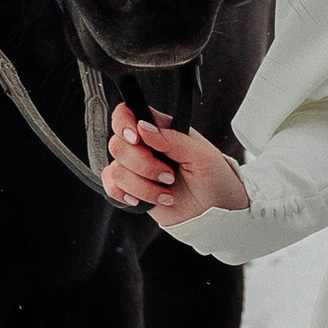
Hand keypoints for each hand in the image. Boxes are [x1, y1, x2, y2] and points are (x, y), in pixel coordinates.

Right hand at [104, 103, 246, 227]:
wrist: (216, 214)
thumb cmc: (216, 179)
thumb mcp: (203, 156)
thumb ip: (174, 139)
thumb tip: (144, 127)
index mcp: (162, 130)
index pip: (128, 113)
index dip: (124, 123)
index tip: (136, 138)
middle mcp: (145, 147)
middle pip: (117, 145)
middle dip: (142, 164)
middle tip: (168, 174)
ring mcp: (136, 169)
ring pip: (116, 170)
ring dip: (142, 185)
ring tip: (166, 191)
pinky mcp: (132, 190)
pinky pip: (111, 188)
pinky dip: (126, 195)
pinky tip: (145, 199)